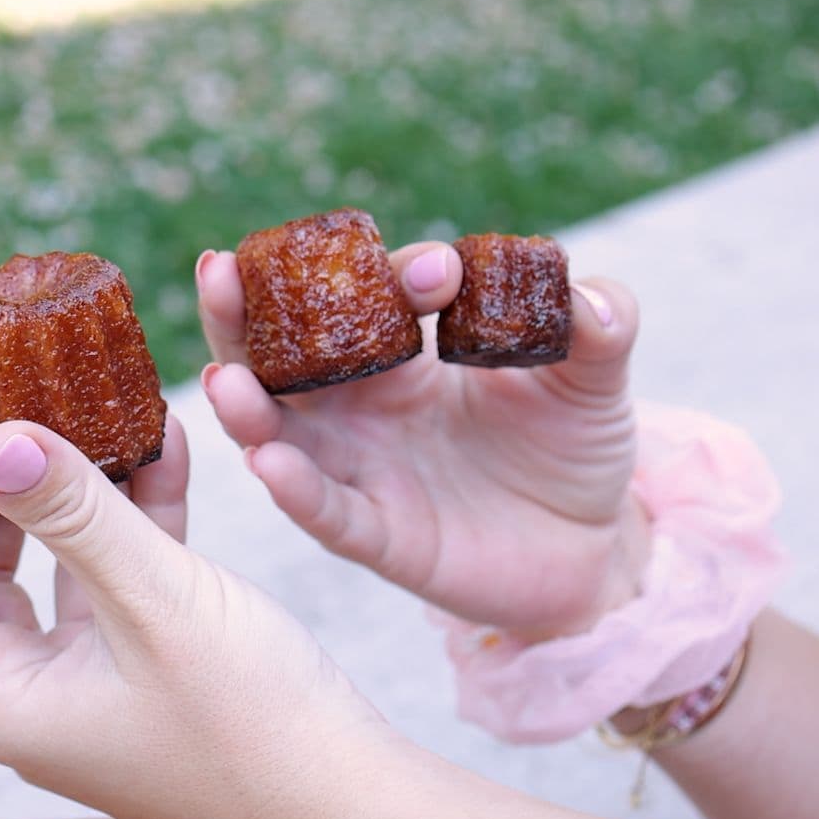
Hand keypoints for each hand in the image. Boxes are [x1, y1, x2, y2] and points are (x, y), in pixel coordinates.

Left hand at [0, 414, 391, 818]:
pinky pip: (120, 580)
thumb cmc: (258, 726)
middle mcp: (34, 700)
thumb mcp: (156, 600)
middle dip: (3, 483)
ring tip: (93, 406)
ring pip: (57, 568)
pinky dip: (136, 518)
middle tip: (17, 401)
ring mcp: (91, 688)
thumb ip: (71, 515)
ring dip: (78, 490)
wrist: (361, 812)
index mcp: (4, 703)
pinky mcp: (149, 672)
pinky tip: (166, 446)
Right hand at [194, 241, 650, 637]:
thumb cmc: (574, 447)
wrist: (592, 548)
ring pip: (278, 433)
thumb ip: (601, 325)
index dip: (390, 276)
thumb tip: (588, 295)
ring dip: (245, 406)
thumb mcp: (594, 378)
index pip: (370, 299)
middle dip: (240, 314)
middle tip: (218, 269)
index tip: (437, 272)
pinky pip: (326, 512)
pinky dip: (296, 490)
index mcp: (402, 356)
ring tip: (224, 378)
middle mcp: (359, 408)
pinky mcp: (377, 535)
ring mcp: (360, 471)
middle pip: (278, 356)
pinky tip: (270, 463)